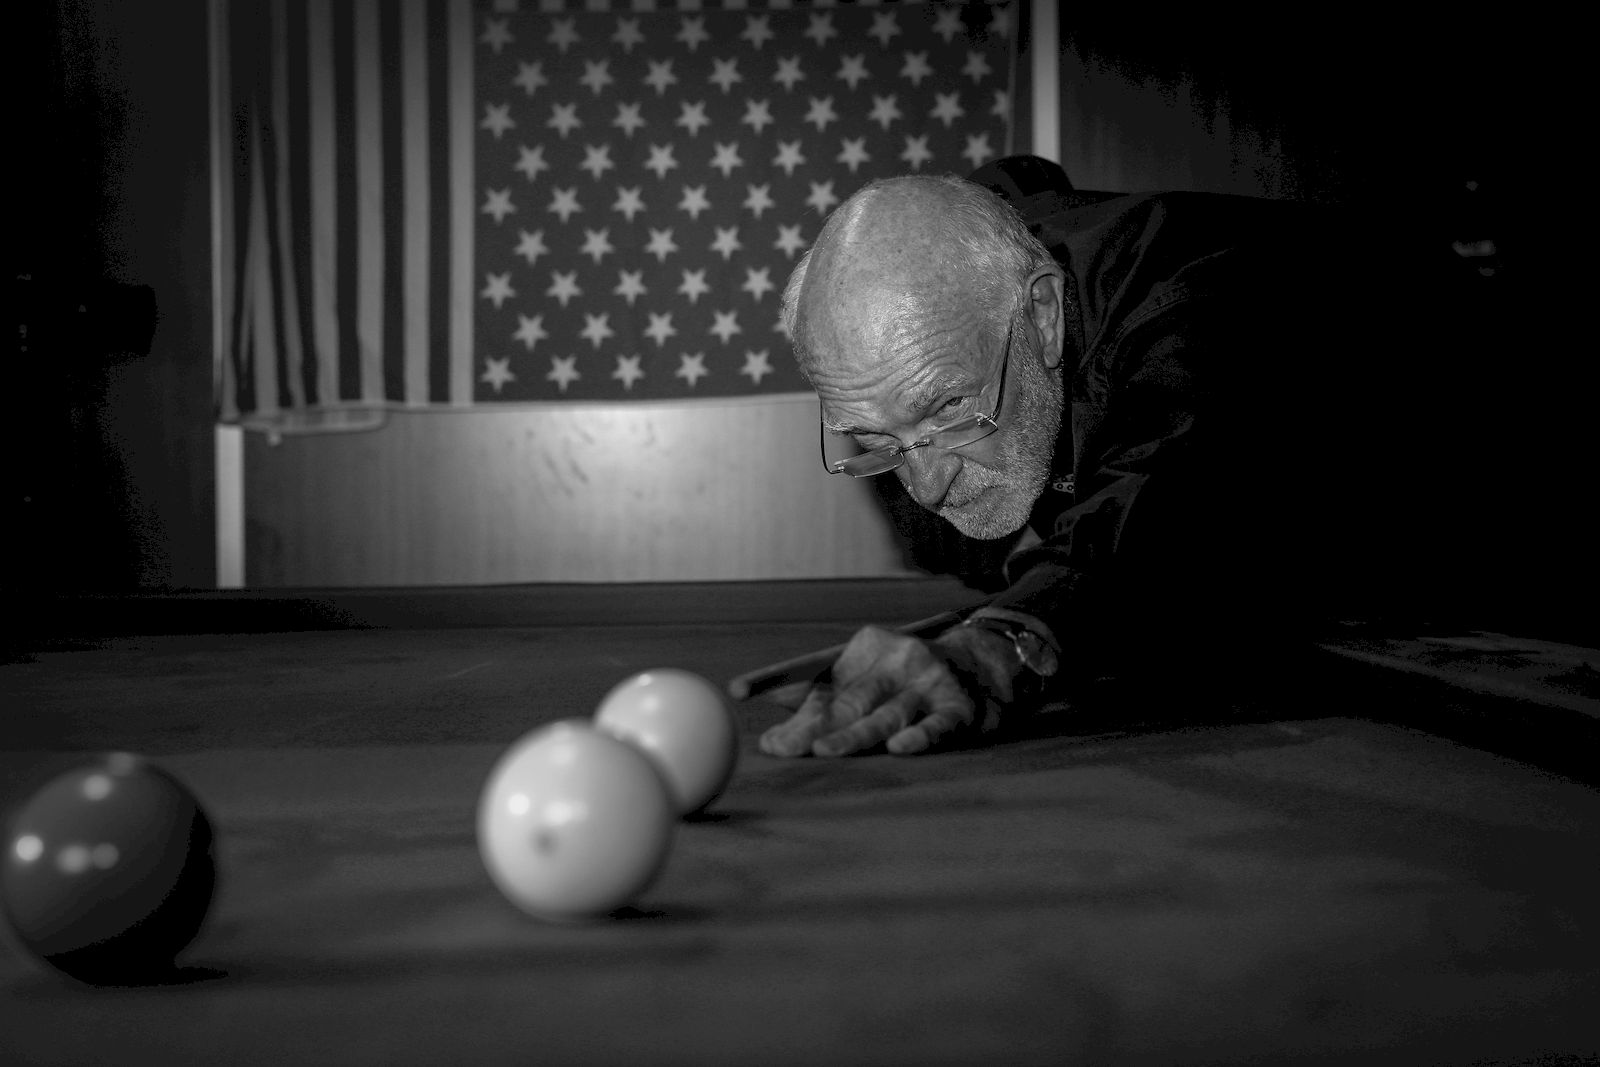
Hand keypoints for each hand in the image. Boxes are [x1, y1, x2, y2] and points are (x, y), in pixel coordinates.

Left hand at [756, 624, 1020, 756]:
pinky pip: (937, 725)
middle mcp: (895, 660)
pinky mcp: (959, 708)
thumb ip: (822, 694)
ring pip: (886, 714)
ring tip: (826, 750)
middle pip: (847, 699)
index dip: (778, 681)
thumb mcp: (868, 673)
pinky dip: (920, 736)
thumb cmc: (909, 677)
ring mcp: (929, 683)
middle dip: (812, 726)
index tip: (740, 689)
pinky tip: (900, 748)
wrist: (987, 663)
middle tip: (782, 748)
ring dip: (856, 735)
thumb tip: (770, 719)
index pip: (817, 671)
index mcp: (866, 648)